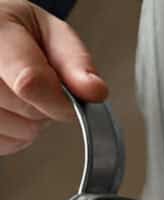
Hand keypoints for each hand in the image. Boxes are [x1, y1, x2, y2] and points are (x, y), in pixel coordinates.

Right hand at [0, 0, 105, 154]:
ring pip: (17, 132)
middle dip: (45, 105)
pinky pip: (4, 144)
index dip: (59, 100)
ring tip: (17, 93)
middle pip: (27, 111)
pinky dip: (14, 134)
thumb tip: (95, 91)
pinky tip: (7, 109)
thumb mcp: (50, 32)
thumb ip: (75, 61)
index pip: (30, 82)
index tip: (71, 100)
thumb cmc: (17, 33)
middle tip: (38, 85)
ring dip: (29, 121)